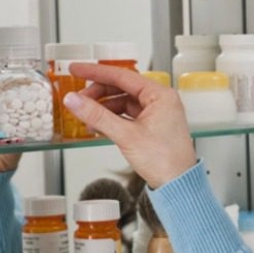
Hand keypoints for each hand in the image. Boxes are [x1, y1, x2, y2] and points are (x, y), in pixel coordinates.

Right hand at [62, 63, 196, 188]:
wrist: (178, 184)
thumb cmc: (165, 160)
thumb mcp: (126, 136)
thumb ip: (98, 116)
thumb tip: (75, 100)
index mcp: (161, 95)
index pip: (123, 76)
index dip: (96, 72)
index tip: (76, 68)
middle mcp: (161, 100)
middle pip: (122, 88)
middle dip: (98, 92)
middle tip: (77, 98)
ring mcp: (156, 113)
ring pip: (123, 102)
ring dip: (103, 107)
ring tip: (84, 115)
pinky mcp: (152, 126)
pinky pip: (127, 115)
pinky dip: (111, 118)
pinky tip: (97, 125)